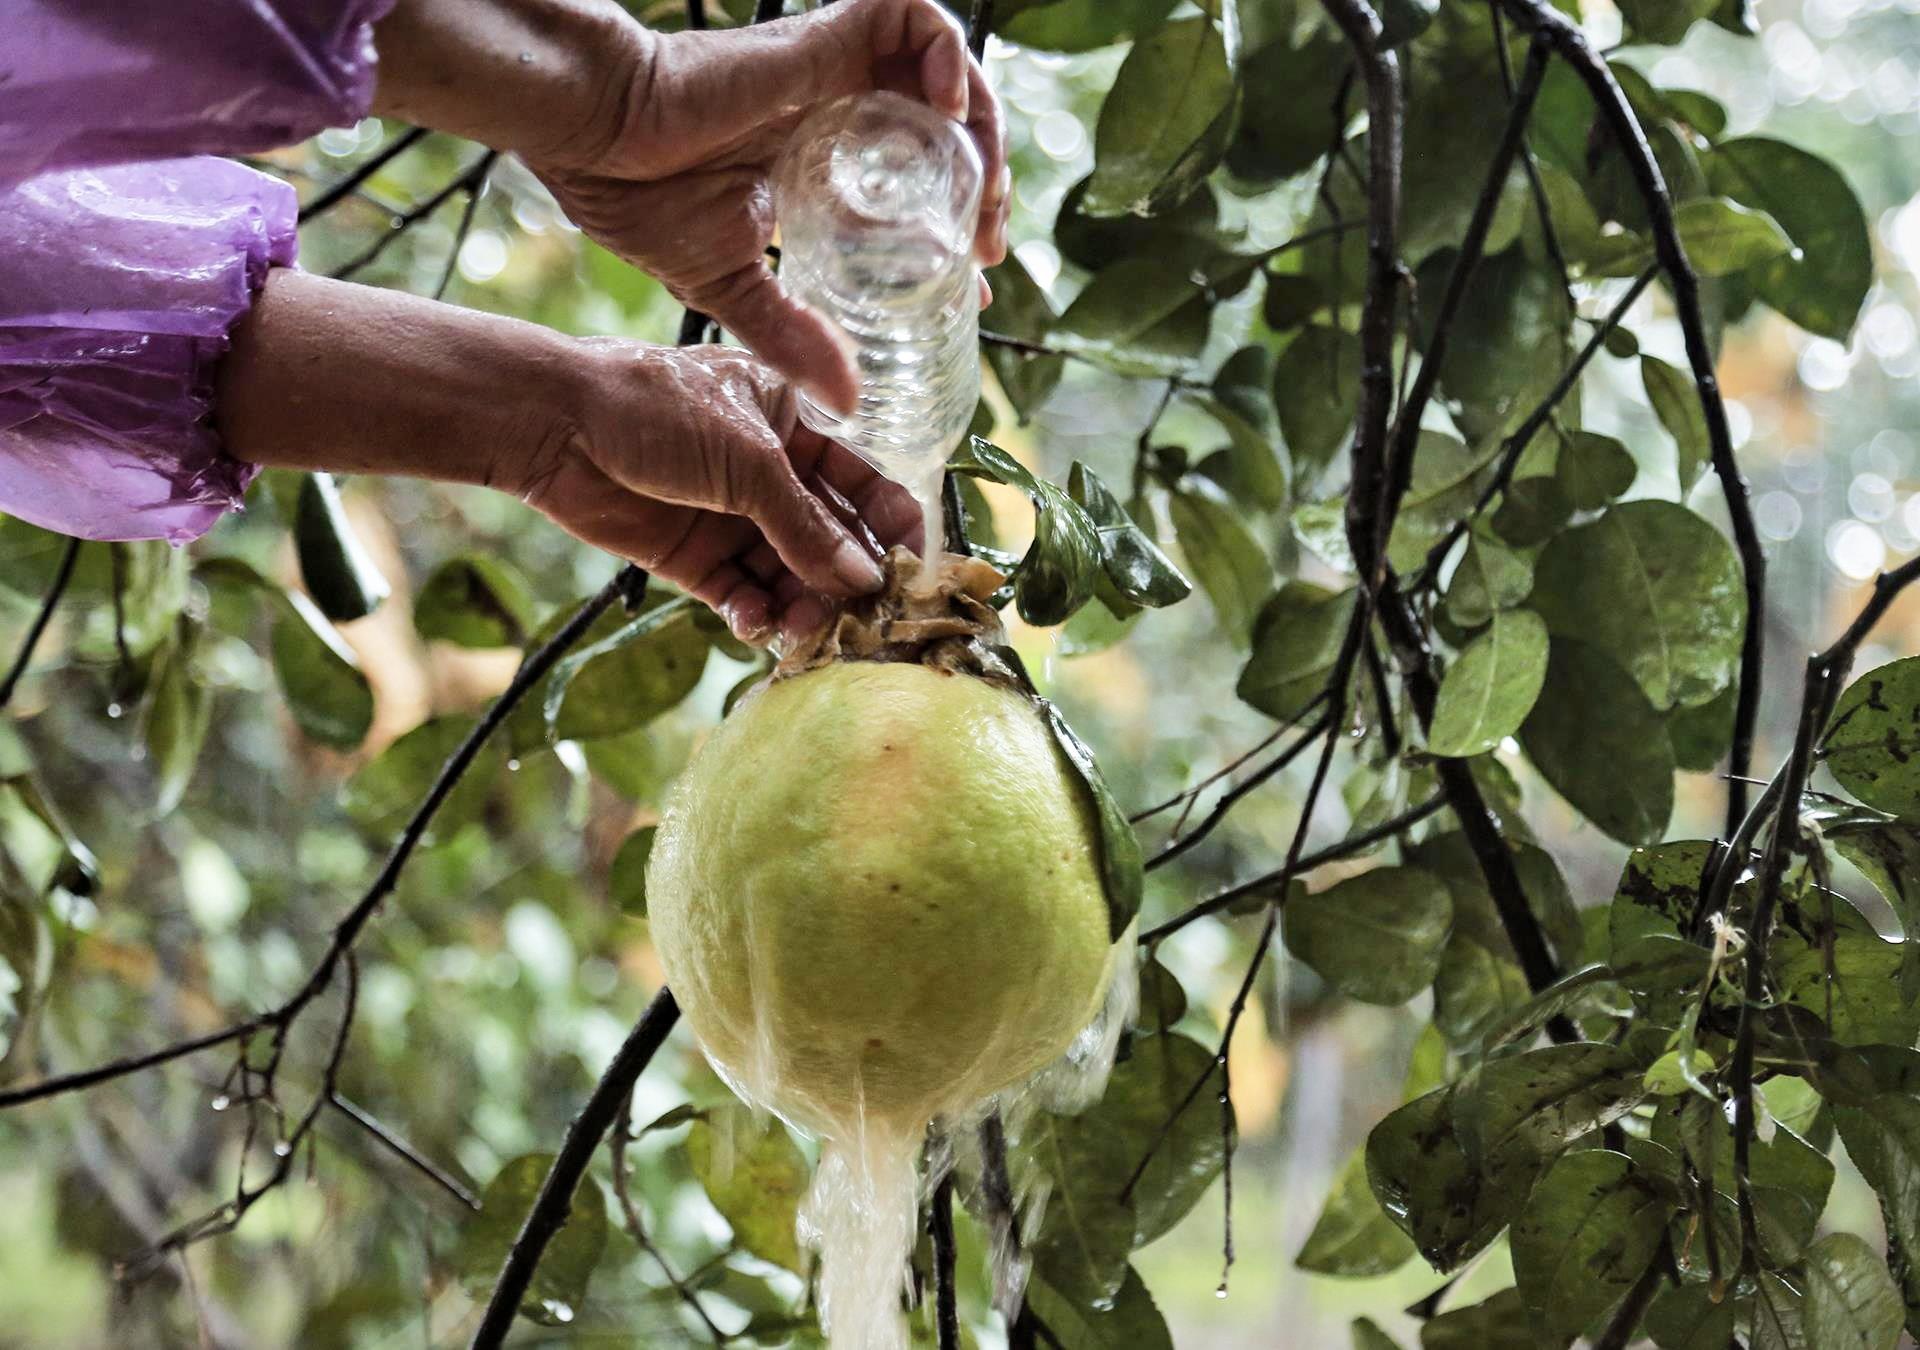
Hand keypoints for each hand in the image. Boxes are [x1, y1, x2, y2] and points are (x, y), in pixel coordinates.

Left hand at [503, 341, 921, 643]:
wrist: (555, 426)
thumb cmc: (655, 409)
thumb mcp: (747, 460)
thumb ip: (807, 525)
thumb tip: (865, 580)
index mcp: (796, 424)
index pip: (866, 481)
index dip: (893, 527)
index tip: (911, 574)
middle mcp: (771, 472)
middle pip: (831, 538)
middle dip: (847, 580)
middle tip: (862, 621)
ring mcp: (732, 517)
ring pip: (789, 575)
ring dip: (802, 605)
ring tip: (806, 632)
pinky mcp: (694, 556)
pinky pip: (741, 595)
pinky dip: (754, 615)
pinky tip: (757, 626)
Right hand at [528, 0, 1008, 410]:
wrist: (599, 140)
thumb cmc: (643, 200)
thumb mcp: (737, 288)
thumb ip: (792, 340)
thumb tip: (844, 403)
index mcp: (820, 165)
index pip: (916, 187)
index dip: (960, 227)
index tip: (978, 284)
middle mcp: (837, 113)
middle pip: (945, 132)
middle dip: (986, 185)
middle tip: (989, 247)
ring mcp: (836, 71)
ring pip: (945, 75)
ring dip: (984, 128)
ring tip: (985, 190)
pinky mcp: (827, 35)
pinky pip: (913, 16)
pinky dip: (947, 55)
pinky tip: (951, 115)